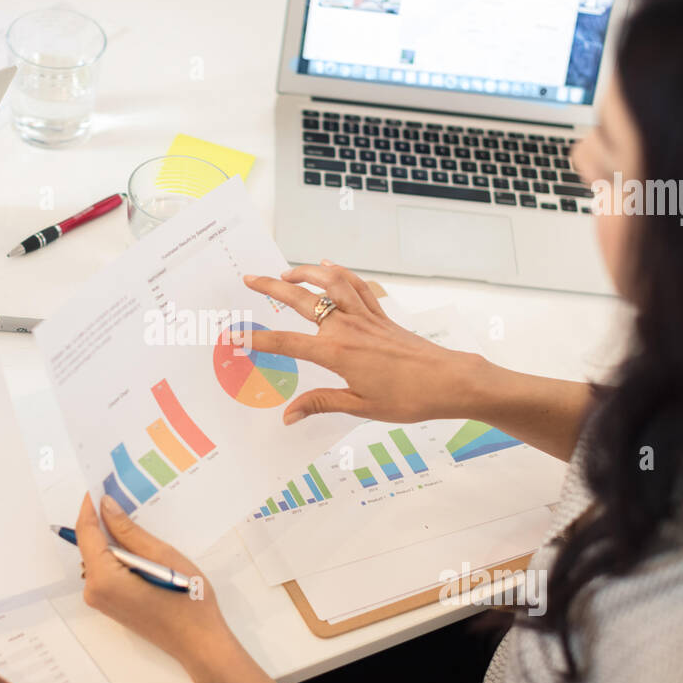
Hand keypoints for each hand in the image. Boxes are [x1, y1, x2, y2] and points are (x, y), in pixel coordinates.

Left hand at [75, 493, 237, 680]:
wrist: (199, 643)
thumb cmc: (187, 600)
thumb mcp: (162, 557)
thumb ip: (129, 531)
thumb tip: (106, 506)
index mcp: (103, 578)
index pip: (86, 532)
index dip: (90, 506)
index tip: (99, 484)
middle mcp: (94, 590)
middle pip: (90, 544)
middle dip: (102, 519)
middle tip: (120, 494)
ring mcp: (101, 599)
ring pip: (99, 556)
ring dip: (112, 536)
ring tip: (133, 514)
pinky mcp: (111, 603)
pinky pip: (107, 569)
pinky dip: (118, 553)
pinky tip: (138, 543)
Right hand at [242, 260, 490, 424]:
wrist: (449, 380)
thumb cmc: (407, 397)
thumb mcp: (359, 406)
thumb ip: (320, 404)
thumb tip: (287, 415)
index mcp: (336, 353)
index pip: (286, 342)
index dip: (257, 339)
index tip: (233, 336)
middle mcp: (346, 327)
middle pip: (301, 300)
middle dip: (271, 287)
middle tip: (249, 278)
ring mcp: (364, 316)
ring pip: (329, 283)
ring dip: (306, 271)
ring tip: (286, 271)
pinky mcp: (381, 314)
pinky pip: (356, 285)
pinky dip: (340, 272)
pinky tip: (329, 266)